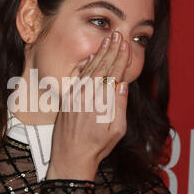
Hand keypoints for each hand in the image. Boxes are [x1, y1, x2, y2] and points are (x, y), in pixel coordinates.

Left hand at [46, 31, 129, 180]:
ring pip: (90, 70)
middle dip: (111, 50)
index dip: (121, 58)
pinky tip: (91, 57)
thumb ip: (119, 106)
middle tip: (117, 35)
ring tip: (107, 40)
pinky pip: (78, 77)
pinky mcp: (68, 99)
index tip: (126, 45)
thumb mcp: (116, 131)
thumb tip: (122, 85)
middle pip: (101, 67)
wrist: (69, 157)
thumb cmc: (95, 147)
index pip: (113, 74)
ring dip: (100, 53)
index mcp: (101, 102)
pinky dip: (86, 65)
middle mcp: (87, 96)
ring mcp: (75, 96)